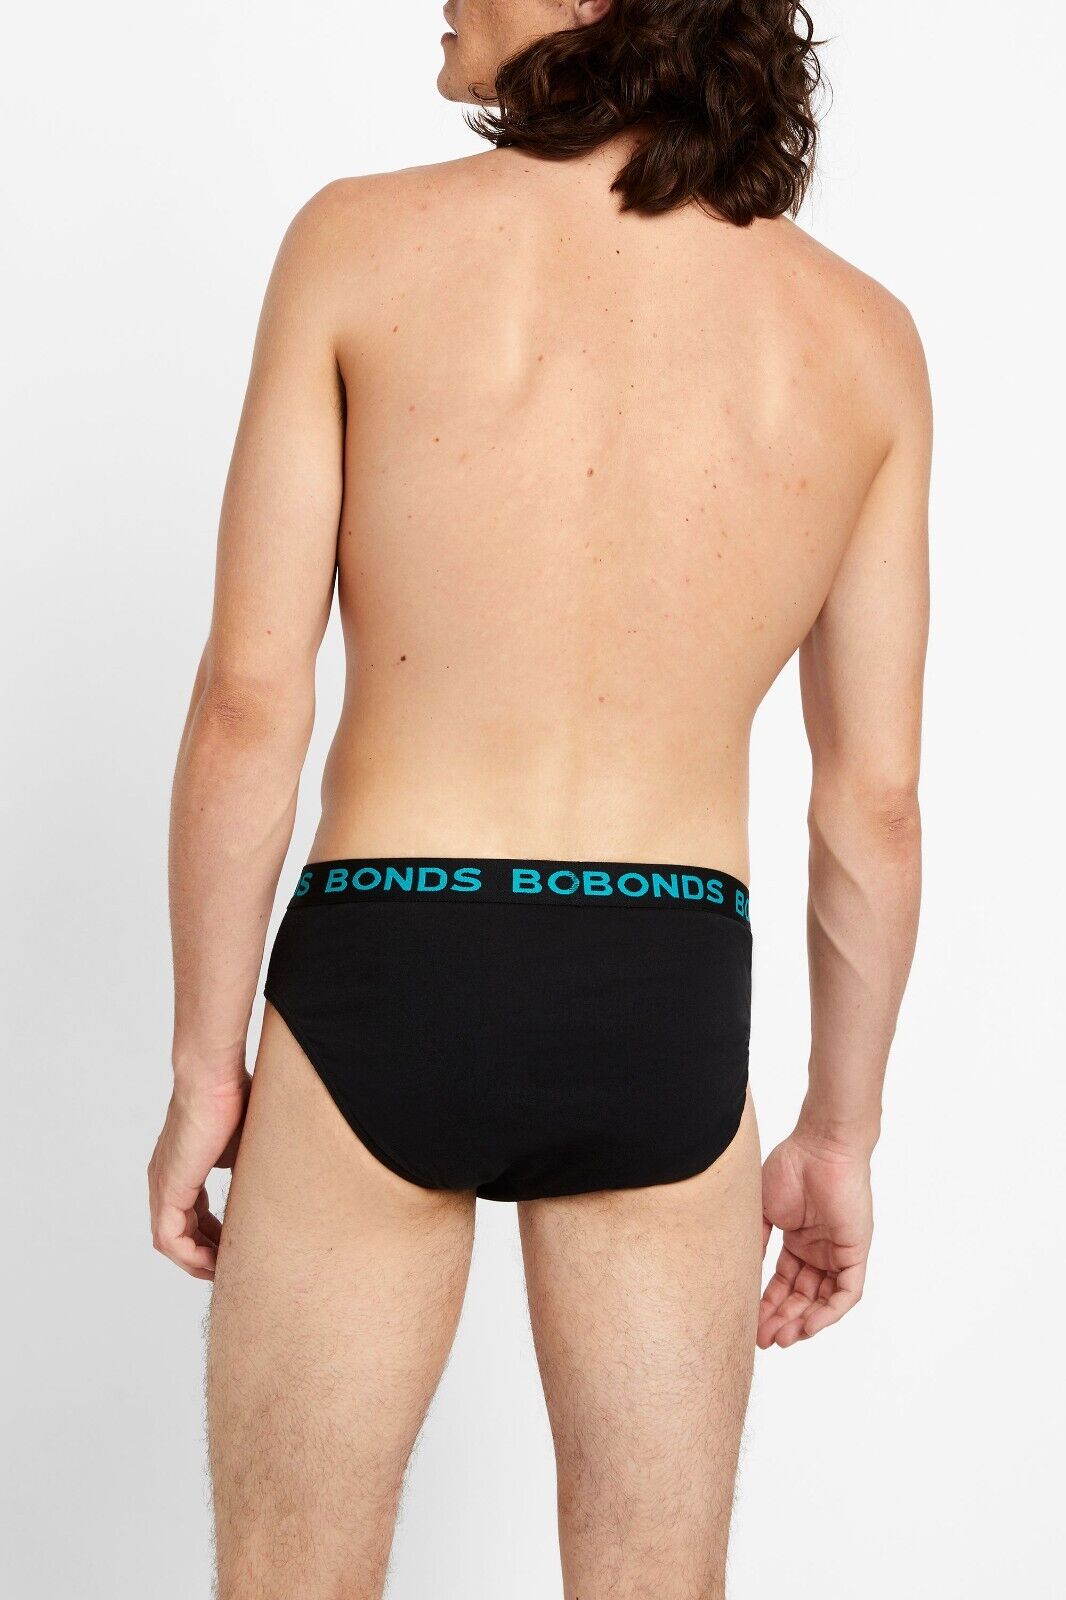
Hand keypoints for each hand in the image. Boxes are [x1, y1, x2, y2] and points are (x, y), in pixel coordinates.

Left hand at [147, 1073, 249, 1278]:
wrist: (213, 1075)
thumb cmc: (234, 1095)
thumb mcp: (246, 1141)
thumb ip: (249, 1165)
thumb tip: (273, 1182)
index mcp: (183, 1165)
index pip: (192, 1213)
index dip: (214, 1234)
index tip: (238, 1244)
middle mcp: (166, 1178)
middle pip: (180, 1232)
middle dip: (207, 1253)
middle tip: (233, 1266)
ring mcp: (163, 1184)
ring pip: (172, 1241)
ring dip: (197, 1261)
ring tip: (225, 1271)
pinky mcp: (168, 1188)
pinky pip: (170, 1239)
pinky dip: (190, 1256)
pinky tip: (215, 1262)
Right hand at [758, 1129, 872, 1347]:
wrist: (820, 1146)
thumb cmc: (790, 1167)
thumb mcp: (763, 1211)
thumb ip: (755, 1243)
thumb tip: (740, 1277)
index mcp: (798, 1239)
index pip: (783, 1282)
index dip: (767, 1304)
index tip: (749, 1323)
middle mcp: (819, 1249)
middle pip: (801, 1295)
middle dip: (782, 1318)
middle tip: (763, 1339)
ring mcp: (838, 1252)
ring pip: (824, 1299)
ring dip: (804, 1321)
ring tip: (782, 1337)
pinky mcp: (856, 1252)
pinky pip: (847, 1292)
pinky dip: (829, 1312)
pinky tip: (808, 1325)